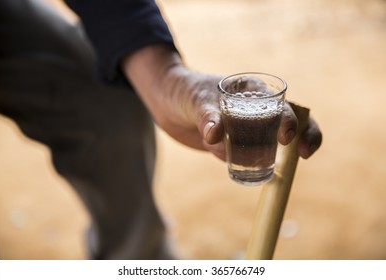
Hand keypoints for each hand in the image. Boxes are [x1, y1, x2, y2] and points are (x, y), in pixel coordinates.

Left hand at [122, 44, 321, 160]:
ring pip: (263, 148)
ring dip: (250, 155)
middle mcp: (255, 110)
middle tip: (303, 155)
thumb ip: (207, 116)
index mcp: (253, 92)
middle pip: (288, 126)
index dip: (294, 122)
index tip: (288, 139)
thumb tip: (216, 136)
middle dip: (299, 140)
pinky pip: (242, 157)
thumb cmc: (183, 90)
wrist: (165, 101)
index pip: (283, 105)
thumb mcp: (194, 100)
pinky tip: (211, 148)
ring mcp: (245, 129)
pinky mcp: (232, 144)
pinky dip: (233, 160)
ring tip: (217, 146)